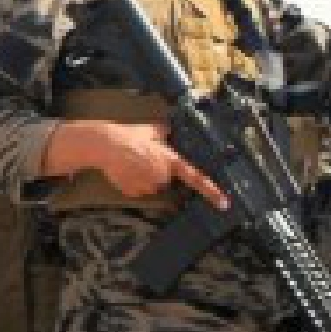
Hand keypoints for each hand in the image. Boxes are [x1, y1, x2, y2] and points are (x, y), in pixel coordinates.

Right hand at [53, 120, 228, 210]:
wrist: (106, 145)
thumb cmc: (129, 135)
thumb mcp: (152, 129)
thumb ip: (165, 133)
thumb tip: (170, 131)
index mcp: (171, 160)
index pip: (196, 178)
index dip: (212, 191)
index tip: (224, 203)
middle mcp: (162, 176)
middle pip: (166, 180)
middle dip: (158, 171)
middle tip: (143, 158)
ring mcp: (148, 186)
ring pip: (151, 186)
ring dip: (144, 177)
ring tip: (131, 162)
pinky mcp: (134, 192)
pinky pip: (137, 190)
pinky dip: (131, 183)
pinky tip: (124, 170)